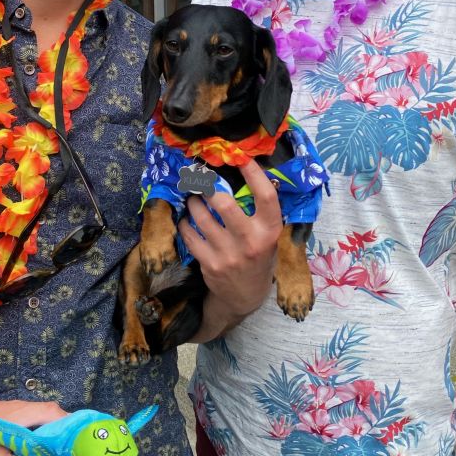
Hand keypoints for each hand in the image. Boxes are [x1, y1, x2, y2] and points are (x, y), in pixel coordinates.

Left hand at [179, 159, 281, 319]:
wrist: (244, 297)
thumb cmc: (258, 258)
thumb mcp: (268, 237)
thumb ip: (261, 212)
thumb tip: (248, 173)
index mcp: (269, 231)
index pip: (266, 196)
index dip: (253, 173)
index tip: (241, 158)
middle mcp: (250, 242)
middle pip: (225, 204)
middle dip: (209, 187)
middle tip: (202, 179)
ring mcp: (228, 255)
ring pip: (202, 218)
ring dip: (194, 203)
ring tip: (193, 199)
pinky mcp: (210, 264)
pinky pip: (190, 236)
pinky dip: (185, 224)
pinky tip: (187, 220)